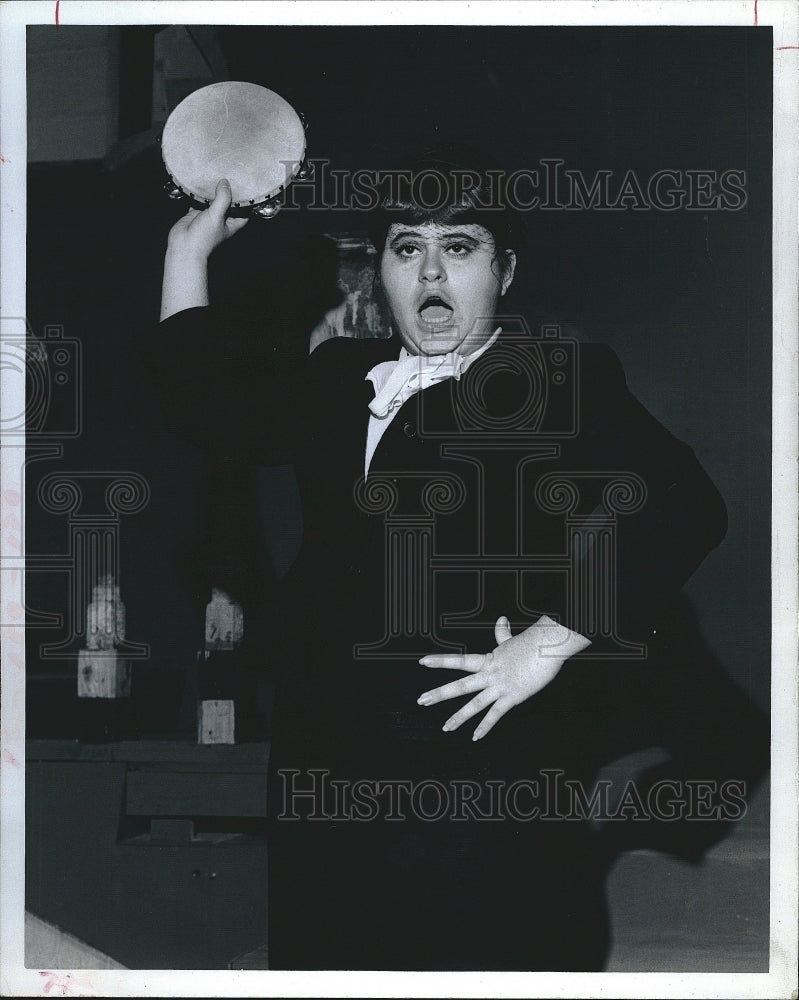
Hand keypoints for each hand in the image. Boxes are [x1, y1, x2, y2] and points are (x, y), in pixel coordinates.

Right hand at [166, 179, 248, 261]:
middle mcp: (220, 220)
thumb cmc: (204, 237)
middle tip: (231, 177)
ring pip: (212, 201)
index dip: (246, 203)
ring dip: (213, 192)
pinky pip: (197, 201)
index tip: (247, 189)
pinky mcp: (195, 214)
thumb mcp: (217, 215)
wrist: (183, 246)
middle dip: (229, 193)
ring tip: (216, 176)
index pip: (243, 212)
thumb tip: (225, 182)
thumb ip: (222, 199)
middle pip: (228, 204)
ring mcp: (207, 217)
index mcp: (231, 224)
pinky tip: (199, 184)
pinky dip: (198, 194)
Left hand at [417, 614, 590, 739]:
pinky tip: (475, 737)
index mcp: (488, 660)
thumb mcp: (511, 640)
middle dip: (439, 694)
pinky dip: (485, 727)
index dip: (440, 661)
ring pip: (474, 704)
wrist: (547, 647)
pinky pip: (495, 715)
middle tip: (421, 700)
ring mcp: (500, 686)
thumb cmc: (531, 643)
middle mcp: (490, 674)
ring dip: (458, 717)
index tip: (422, 662)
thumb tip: (501, 619)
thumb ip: (502, 633)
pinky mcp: (513, 697)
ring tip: (445, 727)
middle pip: (459, 686)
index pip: (459, 661)